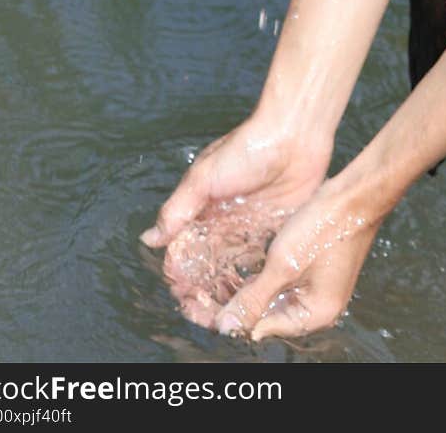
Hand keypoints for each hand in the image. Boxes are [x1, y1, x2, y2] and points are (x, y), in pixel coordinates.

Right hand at [140, 115, 332, 326]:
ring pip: (234, 264)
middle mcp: (225, 219)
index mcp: (204, 206)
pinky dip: (256, 276)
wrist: (295, 134)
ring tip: (224, 311)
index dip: (180, 268)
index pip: (185, 245)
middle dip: (202, 284)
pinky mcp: (275, 228)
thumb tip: (149, 239)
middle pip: (209, 260)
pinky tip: (252, 298)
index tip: (179, 291)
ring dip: (227, 285)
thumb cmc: (247, 149)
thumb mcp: (204, 177)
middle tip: (200, 310)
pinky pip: (262, 258)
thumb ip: (178, 209)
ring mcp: (250, 225)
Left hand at [212, 178, 381, 342]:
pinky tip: (234, 268)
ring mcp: (314, 286)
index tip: (196, 309)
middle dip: (232, 305)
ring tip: (208, 283)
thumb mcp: (283, 266)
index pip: (262, 328)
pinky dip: (258, 276)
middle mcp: (316, 307)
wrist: (355, 194)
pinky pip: (280, 280)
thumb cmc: (324, 228)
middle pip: (266, 314)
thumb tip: (225, 328)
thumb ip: (254, 299)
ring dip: (242, 290)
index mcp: (314, 315)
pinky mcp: (311, 267)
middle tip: (195, 296)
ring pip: (270, 296)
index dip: (229, 319)